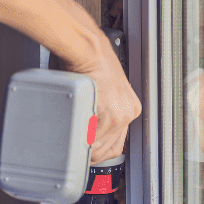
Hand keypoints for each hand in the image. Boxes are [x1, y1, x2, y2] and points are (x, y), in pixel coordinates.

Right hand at [65, 43, 141, 163]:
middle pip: (108, 148)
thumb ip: (104, 110)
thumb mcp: (106, 91)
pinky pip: (91, 139)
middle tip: (78, 150)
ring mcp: (119, 116)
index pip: (117, 143)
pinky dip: (81, 139)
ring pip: (99, 146)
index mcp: (130, 108)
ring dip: (84, 146)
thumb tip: (93, 127)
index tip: (90, 151)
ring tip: (73, 142)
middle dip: (92, 152)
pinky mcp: (108, 116)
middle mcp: (128, 113)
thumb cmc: (92, 64)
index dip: (100, 150)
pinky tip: (73, 134)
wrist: (89, 52)